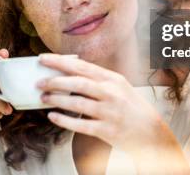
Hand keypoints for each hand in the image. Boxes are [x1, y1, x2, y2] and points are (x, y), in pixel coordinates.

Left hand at [36, 53, 164, 155]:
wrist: (150, 130)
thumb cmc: (130, 105)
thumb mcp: (118, 85)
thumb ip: (97, 78)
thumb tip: (70, 70)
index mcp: (112, 79)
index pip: (82, 66)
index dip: (60, 62)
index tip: (43, 59)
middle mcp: (111, 93)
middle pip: (78, 83)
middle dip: (55, 81)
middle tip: (38, 82)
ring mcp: (109, 112)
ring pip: (78, 103)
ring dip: (57, 100)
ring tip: (43, 98)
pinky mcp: (107, 130)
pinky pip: (81, 125)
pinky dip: (65, 121)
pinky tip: (53, 116)